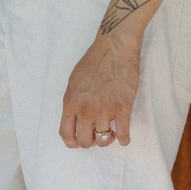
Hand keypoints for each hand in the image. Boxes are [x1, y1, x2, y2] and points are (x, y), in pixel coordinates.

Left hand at [59, 31, 141, 148]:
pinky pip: (123, 136)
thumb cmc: (95, 60)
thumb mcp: (75, 80)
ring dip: (107, 139)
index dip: (73, 142)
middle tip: (97, 133)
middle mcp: (85, 109)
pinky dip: (124, 139)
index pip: (66, 134)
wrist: (115, 47)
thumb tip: (76, 117)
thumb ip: (74, 100)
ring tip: (111, 131)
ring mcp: (104, 111)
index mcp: (71, 101)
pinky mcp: (122, 109)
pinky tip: (124, 135)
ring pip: (103, 140)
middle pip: (84, 142)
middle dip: (91, 141)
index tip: (79, 141)